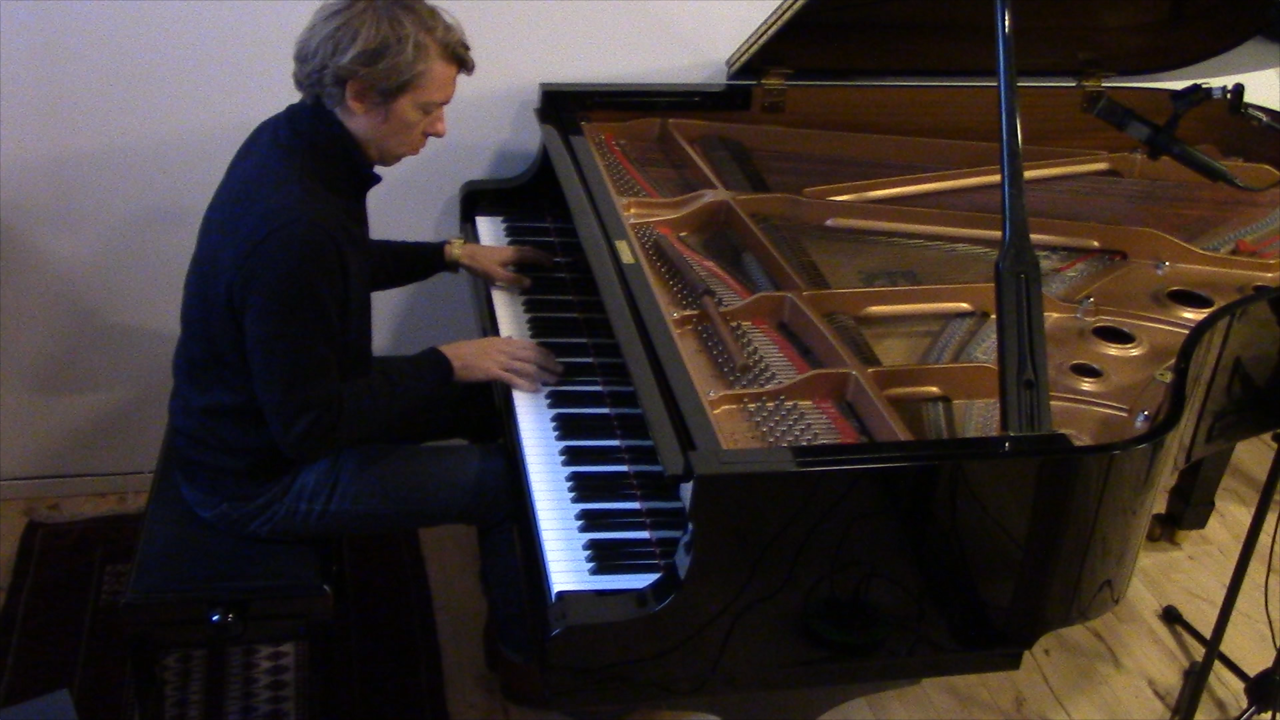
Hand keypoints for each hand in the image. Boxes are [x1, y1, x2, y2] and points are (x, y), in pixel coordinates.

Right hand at [439, 337, 562, 392]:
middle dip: (549, 363)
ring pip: (527, 367)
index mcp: (504, 341)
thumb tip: (512, 339)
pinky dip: (526, 384)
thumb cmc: (466, 351)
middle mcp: (505, 349)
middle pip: (533, 355)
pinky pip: (514, 378)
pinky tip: (535, 388)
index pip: (530, 345)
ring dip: (542, 374)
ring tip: (552, 381)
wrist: (450, 359)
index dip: (544, 352)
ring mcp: (500, 360)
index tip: (553, 358)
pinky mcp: (493, 372)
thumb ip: (501, 342)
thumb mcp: (486, 341)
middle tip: (559, 371)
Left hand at [456, 243, 553, 289]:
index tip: (552, 264)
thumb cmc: (481, 265)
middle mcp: (512, 250)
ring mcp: (506, 250)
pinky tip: (523, 260)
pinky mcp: (501, 252)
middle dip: (541, 255)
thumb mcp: (496, 275)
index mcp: (513, 255)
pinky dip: (526, 254)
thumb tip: (530, 283)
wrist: (465, 254)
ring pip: (524, 250)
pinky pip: (519, 251)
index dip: (542, 260)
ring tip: (540, 259)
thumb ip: (513, 280)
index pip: (532, 256)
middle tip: (550, 260)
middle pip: (530, 251)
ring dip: (534, 254)